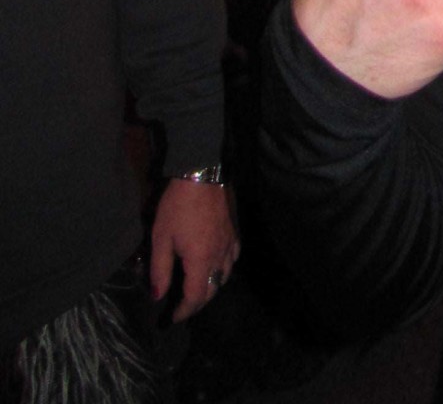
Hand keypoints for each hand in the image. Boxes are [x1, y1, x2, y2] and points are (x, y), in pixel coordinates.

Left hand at [150, 178, 239, 320]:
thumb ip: (159, 270)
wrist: (201, 175)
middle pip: (212, 289)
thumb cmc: (177, 207)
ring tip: (199, 288)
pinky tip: (218, 264)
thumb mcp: (161, 238)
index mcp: (200, 261)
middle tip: (184, 307)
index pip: (195, 297)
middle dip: (197, 303)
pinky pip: (233, 258)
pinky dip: (225, 268)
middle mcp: (218, 257)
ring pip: (225, 276)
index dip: (184, 311)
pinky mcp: (234, 231)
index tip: (173, 317)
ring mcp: (229, 244)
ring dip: (212, 287)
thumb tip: (158, 296)